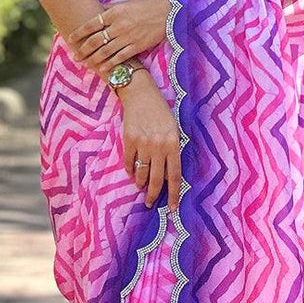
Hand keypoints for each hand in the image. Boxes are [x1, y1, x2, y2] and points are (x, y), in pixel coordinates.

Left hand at [65, 0, 169, 80]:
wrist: (170, 12)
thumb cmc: (149, 4)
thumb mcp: (127, 2)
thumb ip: (111, 8)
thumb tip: (97, 11)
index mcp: (115, 12)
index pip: (91, 23)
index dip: (79, 32)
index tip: (70, 38)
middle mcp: (119, 25)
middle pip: (96, 40)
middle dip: (83, 49)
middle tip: (75, 56)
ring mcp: (128, 37)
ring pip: (106, 51)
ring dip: (94, 58)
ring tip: (86, 63)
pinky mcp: (138, 46)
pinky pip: (120, 57)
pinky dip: (110, 64)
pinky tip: (102, 68)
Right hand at [119, 74, 182, 212]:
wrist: (141, 94)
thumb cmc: (161, 112)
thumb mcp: (174, 129)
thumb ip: (173, 150)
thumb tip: (169, 175)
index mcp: (173, 144)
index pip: (175, 176)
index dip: (174, 194)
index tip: (172, 208)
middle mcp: (158, 146)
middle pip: (157, 179)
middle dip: (154, 195)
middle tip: (150, 203)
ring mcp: (142, 143)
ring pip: (141, 173)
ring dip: (140, 183)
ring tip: (141, 186)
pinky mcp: (129, 140)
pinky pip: (129, 163)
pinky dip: (130, 170)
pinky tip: (132, 173)